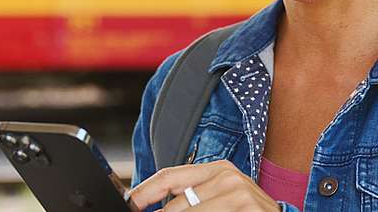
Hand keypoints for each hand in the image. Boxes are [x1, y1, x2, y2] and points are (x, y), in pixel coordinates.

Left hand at [128, 160, 280, 210]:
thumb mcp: (217, 202)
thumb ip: (189, 200)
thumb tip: (157, 208)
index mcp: (217, 169)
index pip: (168, 176)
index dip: (143, 192)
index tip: (128, 205)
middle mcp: (227, 176)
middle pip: (176, 204)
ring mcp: (239, 192)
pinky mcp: (249, 209)